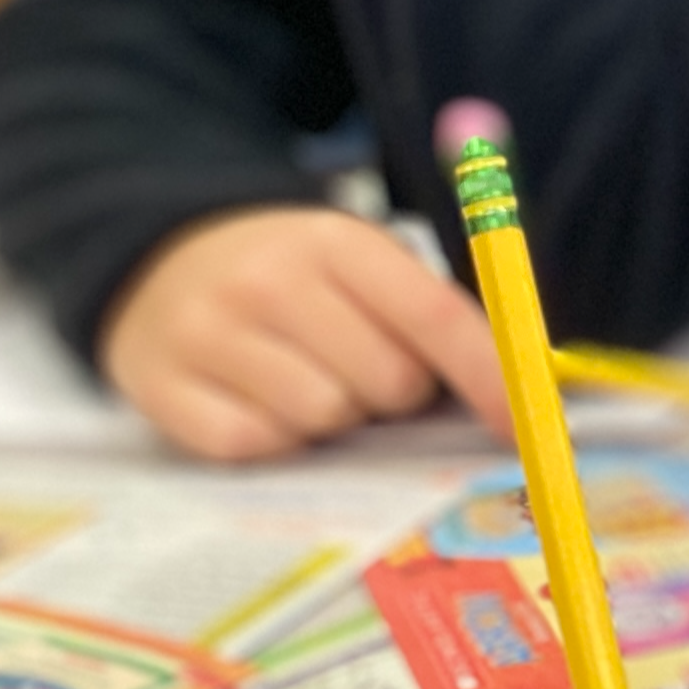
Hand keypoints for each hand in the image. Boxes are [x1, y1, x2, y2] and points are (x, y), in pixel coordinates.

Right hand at [99, 205, 505, 460]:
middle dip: (398, 394)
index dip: (488, 376)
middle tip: (368, 372)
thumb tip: (528, 388)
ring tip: (310, 381)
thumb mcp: (361, 265)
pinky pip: (257, 447)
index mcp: (336, 242)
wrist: (159, 262)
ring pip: (324, 418)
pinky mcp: (161, 389)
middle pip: (387, 381)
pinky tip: (262, 403)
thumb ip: (435, 316)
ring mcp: (207, 334)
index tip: (524, 423)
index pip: (434, 316)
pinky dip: (275, 440)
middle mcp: (268, 281)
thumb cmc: (292, 277)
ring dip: (336, 418)